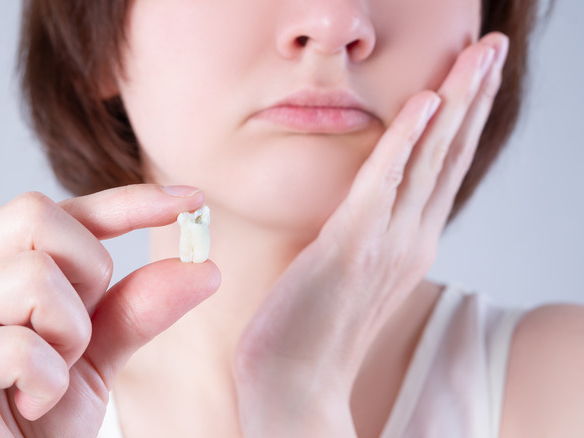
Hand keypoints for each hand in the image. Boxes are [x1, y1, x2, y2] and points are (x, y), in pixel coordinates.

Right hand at [0, 185, 219, 436]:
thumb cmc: (28, 425)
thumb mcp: (94, 358)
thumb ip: (136, 309)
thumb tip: (202, 268)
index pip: (50, 211)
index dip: (123, 202)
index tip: (190, 201)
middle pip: (34, 217)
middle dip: (86, 274)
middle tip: (75, 338)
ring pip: (31, 277)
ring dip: (68, 336)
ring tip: (47, 380)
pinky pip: (19, 347)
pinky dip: (48, 381)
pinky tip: (30, 405)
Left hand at [234, 32, 509, 436]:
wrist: (295, 385)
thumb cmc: (310, 329)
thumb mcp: (348, 274)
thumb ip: (364, 236)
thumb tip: (361, 209)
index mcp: (409, 243)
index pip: (443, 168)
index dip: (463, 118)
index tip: (476, 76)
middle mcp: (410, 239)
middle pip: (451, 154)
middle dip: (474, 95)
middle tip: (494, 47)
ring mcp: (386, 243)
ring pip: (431, 160)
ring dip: (456, 101)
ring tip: (478, 55)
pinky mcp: (350, 247)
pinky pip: (384, 183)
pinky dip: (406, 141)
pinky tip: (425, 103)